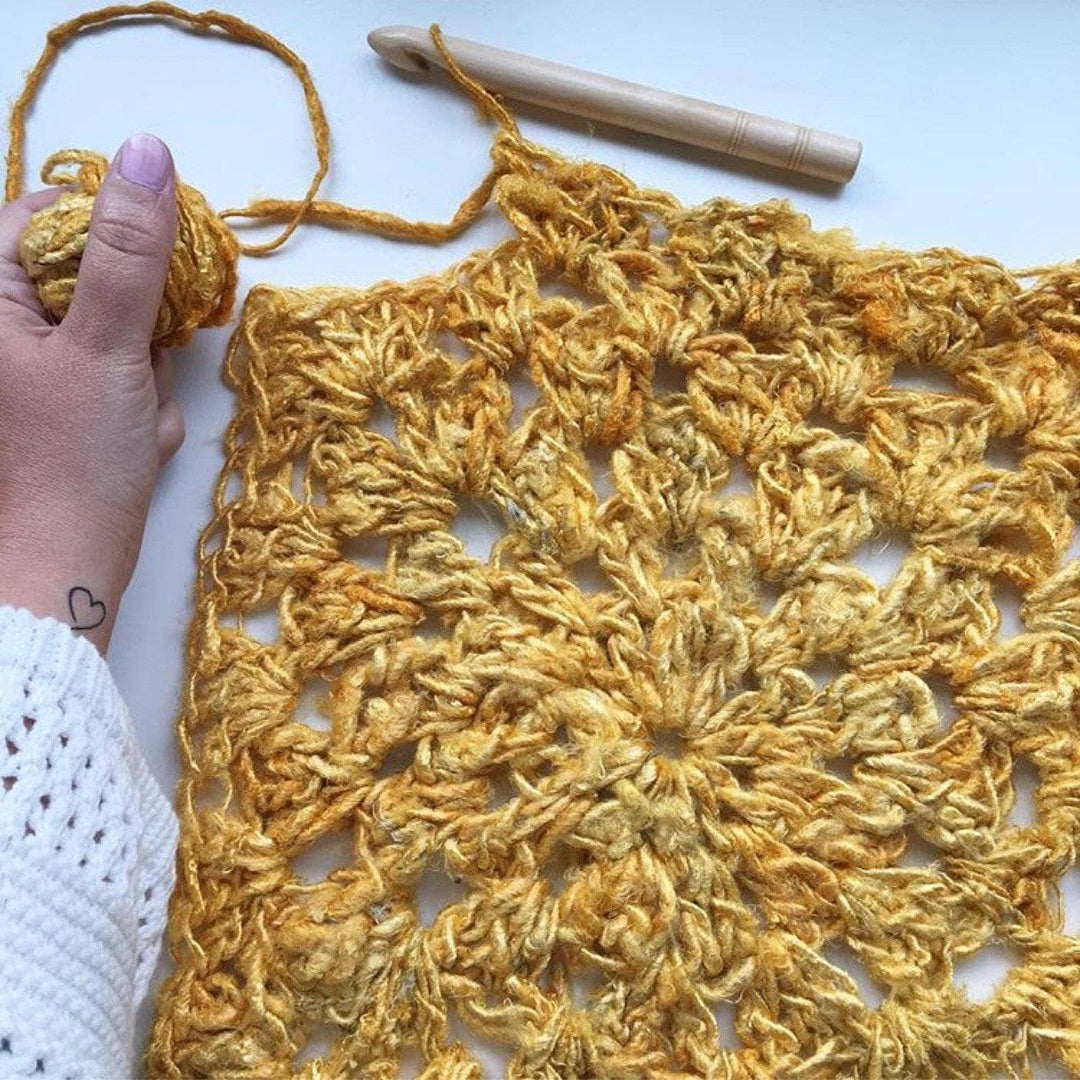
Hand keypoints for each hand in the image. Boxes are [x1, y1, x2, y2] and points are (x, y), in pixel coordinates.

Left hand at [0, 134, 183, 651]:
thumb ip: (130, 251)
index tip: (157, 285)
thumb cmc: (72, 463)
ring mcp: (30, 362)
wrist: (64, 567)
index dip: (120, 238)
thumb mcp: (107, 347)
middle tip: (138, 369)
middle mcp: (5, 322)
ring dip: (145, 363)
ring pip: (114, 323)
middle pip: (92, 270)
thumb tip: (149, 153)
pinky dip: (139, 393)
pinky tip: (137, 431)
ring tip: (137, 413)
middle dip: (136, 320)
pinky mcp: (56, 396)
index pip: (56, 213)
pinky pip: (115, 366)